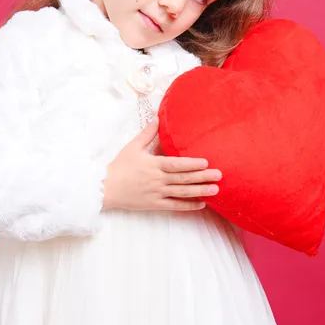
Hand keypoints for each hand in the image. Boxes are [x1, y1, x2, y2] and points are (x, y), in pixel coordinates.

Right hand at [102, 117, 221, 211]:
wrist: (106, 188)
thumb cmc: (120, 166)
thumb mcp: (133, 147)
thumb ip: (148, 134)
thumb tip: (157, 118)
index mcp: (154, 164)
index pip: (176, 164)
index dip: (191, 164)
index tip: (206, 162)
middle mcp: (158, 180)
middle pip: (183, 179)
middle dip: (202, 177)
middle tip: (219, 175)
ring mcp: (157, 193)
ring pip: (182, 193)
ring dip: (200, 191)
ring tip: (215, 189)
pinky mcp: (155, 204)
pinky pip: (175, 206)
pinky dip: (188, 206)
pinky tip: (202, 204)